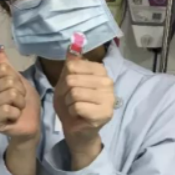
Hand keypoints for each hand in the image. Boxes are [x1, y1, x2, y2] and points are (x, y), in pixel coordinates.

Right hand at [0, 47, 40, 144]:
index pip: (3, 69)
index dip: (16, 78)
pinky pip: (8, 109)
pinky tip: (13, 118)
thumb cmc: (23, 102)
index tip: (17, 88)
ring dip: (20, 103)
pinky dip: (16, 113)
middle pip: (8, 81)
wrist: (30, 124)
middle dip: (20, 92)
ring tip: (17, 109)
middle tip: (18, 101)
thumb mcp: (18, 80)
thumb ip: (6, 66)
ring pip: (10, 94)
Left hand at [53, 45, 114, 163]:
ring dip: (68, 103)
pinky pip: (78, 106)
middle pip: (72, 80)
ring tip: (75, 108)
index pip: (72, 66)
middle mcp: (108, 82)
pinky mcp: (105, 113)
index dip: (65, 79)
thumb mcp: (66, 82)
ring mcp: (109, 98)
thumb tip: (72, 45)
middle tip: (71, 101)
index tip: (70, 87)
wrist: (76, 129)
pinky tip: (79, 116)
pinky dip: (72, 112)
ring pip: (74, 93)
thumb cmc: (71, 104)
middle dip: (65, 93)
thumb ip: (70, 64)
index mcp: (100, 71)